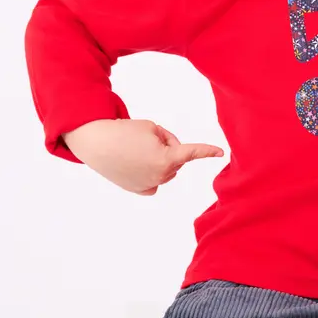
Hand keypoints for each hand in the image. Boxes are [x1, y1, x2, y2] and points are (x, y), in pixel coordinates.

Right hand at [62, 118, 223, 195]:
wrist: (96, 142)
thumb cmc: (125, 131)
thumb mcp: (153, 127)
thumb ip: (171, 141)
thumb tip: (174, 157)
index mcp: (167, 159)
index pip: (191, 153)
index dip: (207, 151)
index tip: (221, 152)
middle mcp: (160, 177)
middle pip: (177, 159)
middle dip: (168, 148)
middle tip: (147, 139)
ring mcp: (149, 185)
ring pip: (167, 170)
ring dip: (160, 160)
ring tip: (138, 150)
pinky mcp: (138, 190)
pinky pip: (155, 181)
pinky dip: (152, 173)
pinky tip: (138, 165)